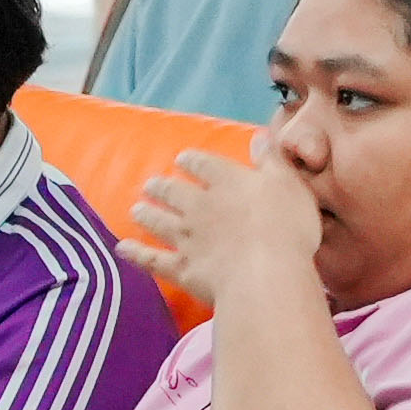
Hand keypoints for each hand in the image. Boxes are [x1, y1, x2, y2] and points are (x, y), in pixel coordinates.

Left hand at [133, 135, 325, 313]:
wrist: (264, 273)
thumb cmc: (286, 227)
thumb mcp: (288, 185)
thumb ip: (271, 160)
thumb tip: (259, 136)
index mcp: (227, 181)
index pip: (203, 164)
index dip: (191, 160)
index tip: (182, 159)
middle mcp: (200, 205)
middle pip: (173, 191)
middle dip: (161, 186)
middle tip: (150, 184)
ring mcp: (186, 237)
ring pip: (158, 220)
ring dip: (146, 213)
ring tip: (136, 209)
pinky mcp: (181, 268)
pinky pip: (152, 259)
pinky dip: (136, 253)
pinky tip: (122, 248)